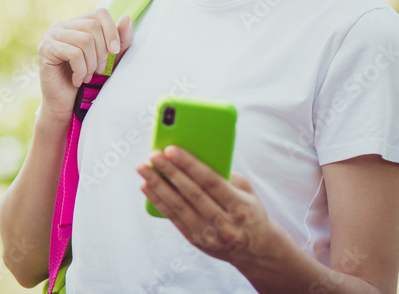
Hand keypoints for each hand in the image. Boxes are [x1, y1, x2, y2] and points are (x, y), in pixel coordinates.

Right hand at [36, 8, 133, 121]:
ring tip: (87, 76)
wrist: (66, 104)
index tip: (115, 51)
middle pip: (93, 26)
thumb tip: (126, 18)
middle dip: (101, 52)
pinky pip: (74, 54)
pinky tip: (77, 80)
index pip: (100, 13)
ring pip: (84, 40)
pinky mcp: (45, 49)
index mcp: (78, 23)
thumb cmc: (88, 81)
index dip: (112, 30)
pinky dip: (81, 71)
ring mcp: (51, 35)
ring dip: (91, 64)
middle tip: (98, 70)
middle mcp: (63, 25)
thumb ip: (120, 41)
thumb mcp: (110, 59)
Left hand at [136, 146, 283, 274]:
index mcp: (240, 206)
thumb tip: (193, 155)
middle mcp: (225, 223)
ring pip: (179, 207)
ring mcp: (209, 235)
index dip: (189, 165)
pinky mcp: (196, 241)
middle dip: (170, 172)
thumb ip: (224, 175)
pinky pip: (173, 218)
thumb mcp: (246, 190)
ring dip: (157, 186)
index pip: (211, 181)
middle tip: (153, 154)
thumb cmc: (248, 209)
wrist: (256, 248)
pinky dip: (158, 201)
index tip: (171, 149)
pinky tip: (146, 186)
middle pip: (192, 193)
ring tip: (143, 168)